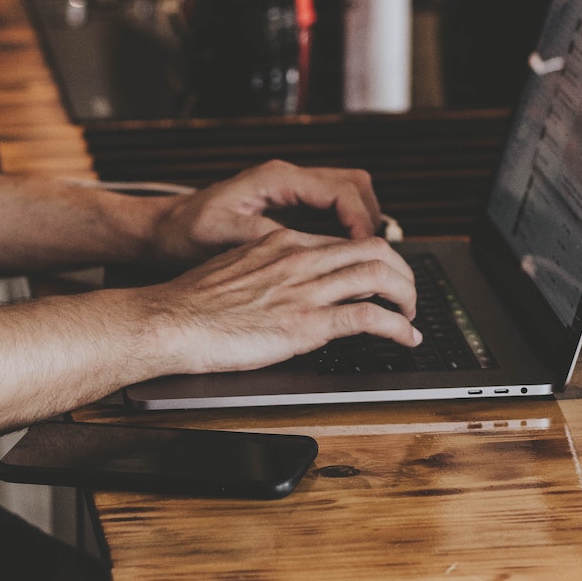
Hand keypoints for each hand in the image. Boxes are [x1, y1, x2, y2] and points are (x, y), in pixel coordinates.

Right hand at [136, 229, 420, 375]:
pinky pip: (370, 318)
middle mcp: (300, 259)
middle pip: (374, 250)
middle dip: (402, 272)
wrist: (169, 320)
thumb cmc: (191, 304)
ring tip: (412, 316)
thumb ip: (268, 271)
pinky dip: (398, 328)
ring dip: (407, 298)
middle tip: (407, 294)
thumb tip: (287, 286)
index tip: (382, 276)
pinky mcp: (307, 323)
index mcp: (282, 243)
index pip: (344, 242)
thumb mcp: (235, 270)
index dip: (374, 259)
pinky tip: (406, 338)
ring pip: (380, 277)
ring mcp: (305, 290)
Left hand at [147, 160, 380, 269]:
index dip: (361, 222)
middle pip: (355, 186)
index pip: (340, 191)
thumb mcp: (220, 236)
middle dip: (371, 220)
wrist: (162, 231)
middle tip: (374, 258)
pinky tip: (341, 262)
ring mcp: (291, 192)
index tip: (367, 252)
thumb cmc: (184, 232)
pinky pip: (332, 214)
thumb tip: (304, 247)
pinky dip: (345, 234)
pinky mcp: (289, 209)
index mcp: (276, 179)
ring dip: (362, 226)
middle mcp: (288, 179)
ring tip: (363, 262)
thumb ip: (263, 237)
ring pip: (349, 197)